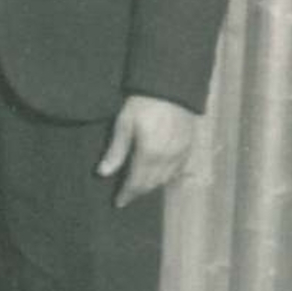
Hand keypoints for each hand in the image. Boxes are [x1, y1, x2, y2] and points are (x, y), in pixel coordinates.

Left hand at [96, 94, 198, 208]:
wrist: (172, 87)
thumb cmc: (144, 102)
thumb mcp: (125, 123)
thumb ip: (116, 150)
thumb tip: (103, 173)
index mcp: (149, 154)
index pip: (136, 183)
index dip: (127, 194)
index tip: (118, 202)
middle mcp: (167, 159)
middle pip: (151, 184)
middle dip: (138, 192)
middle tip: (127, 196)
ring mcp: (180, 154)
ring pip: (165, 179)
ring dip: (152, 186)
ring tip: (140, 187)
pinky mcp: (188, 147)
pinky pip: (178, 170)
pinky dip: (167, 177)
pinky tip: (160, 176)